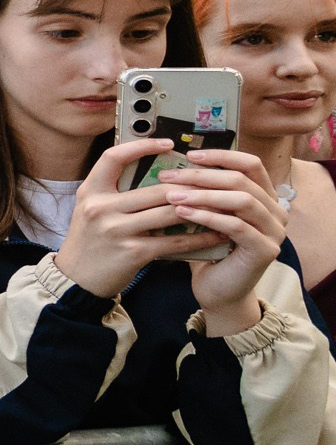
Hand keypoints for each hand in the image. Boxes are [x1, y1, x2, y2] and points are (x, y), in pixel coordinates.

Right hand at [52, 139, 206, 298]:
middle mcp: (101, 208)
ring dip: (200, 209)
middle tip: (212, 182)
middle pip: (155, 188)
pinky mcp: (132, 252)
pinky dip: (198, 237)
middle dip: (189, 187)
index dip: (141, 146)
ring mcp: (116, 230)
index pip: (113, 157)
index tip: (167, 143)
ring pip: (169, 212)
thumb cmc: (89, 242)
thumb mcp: (92, 210)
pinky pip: (174, 240)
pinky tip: (215, 234)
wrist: (76, 279)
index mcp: (91, 191)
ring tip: (221, 206)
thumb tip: (157, 176)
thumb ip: (116, 193)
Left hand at [161, 147, 288, 333]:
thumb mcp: (206, 214)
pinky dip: (208, 217)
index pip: (250, 164)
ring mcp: (274, 231)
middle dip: (202, 175)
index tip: (189, 154)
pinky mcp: (265, 250)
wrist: (217, 290)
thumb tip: (172, 165)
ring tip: (171, 195)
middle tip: (168, 176)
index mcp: (264, 197)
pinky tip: (183, 214)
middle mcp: (275, 211)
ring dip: (203, 195)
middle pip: (242, 180)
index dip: (221, 155)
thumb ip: (202, 192)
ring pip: (242, 200)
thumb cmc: (208, 249)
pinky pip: (236, 226)